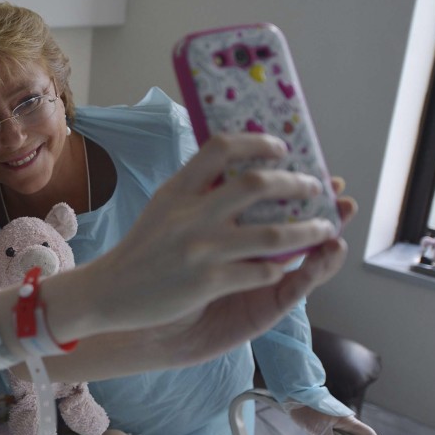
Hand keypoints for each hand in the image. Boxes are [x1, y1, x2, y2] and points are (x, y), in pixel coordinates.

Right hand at [84, 133, 346, 333]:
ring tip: (325, 228)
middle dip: (297, 184)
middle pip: (257, 184)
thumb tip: (238, 166)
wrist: (109, 292)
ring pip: (274, 234)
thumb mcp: (162, 207)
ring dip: (308, 230)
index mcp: (178, 190)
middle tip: (314, 187)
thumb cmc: (142, 249)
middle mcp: (191, 215)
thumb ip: (196, 188)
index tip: (281, 148)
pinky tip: (284, 266)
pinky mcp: (208, 283)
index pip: (221, 148)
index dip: (258, 142)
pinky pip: (261, 272)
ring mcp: (201, 250)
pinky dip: (280, 267)